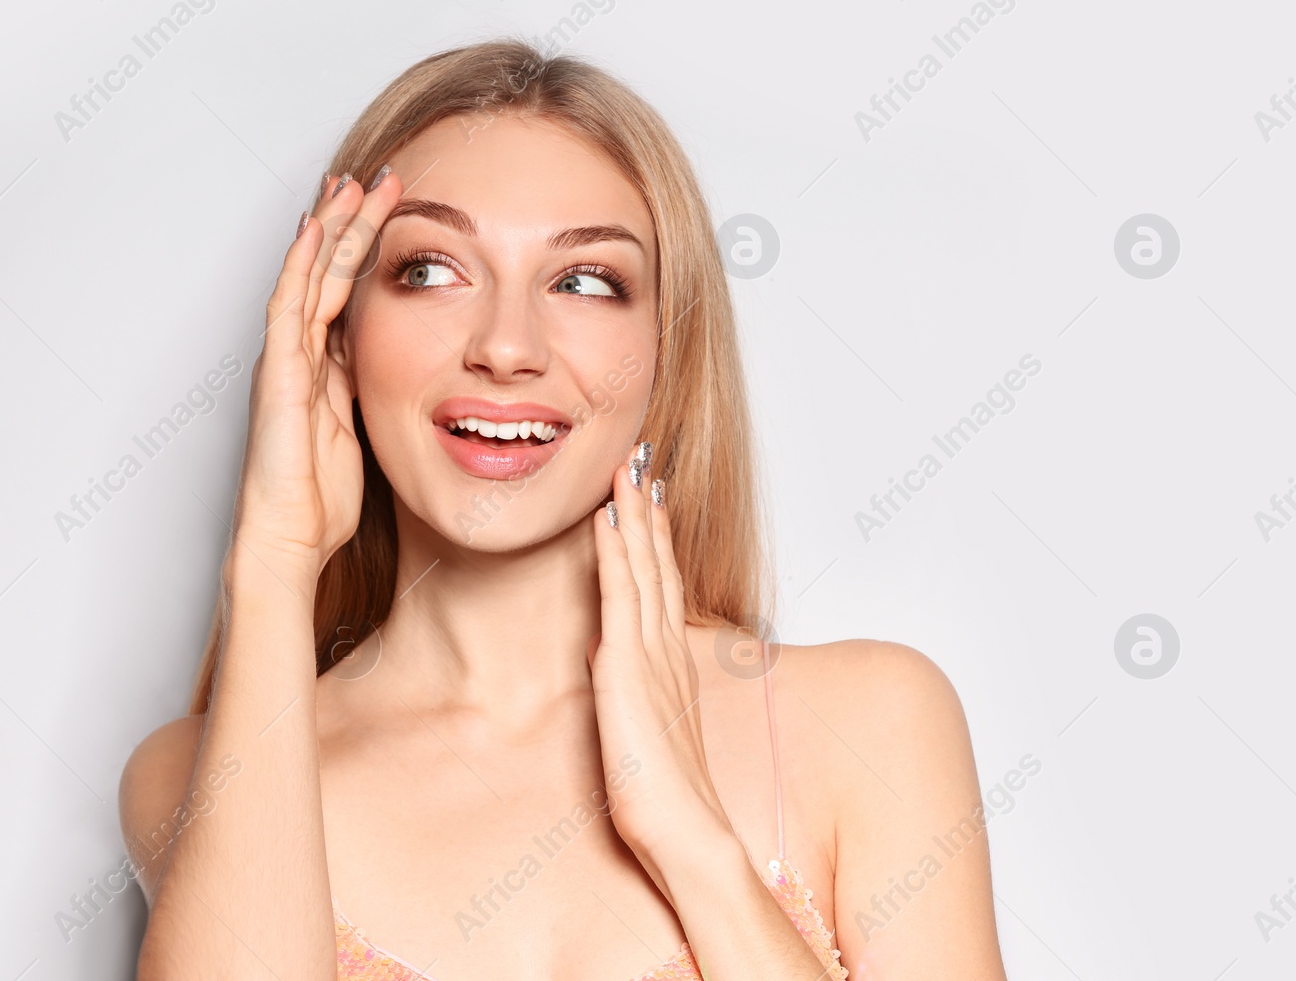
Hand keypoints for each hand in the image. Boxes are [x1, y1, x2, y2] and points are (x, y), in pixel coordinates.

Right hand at [229, 168, 403, 579]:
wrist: (287, 540)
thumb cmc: (319, 501)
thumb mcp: (363, 432)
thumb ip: (374, 395)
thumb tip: (412, 373)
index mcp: (323, 368)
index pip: (344, 292)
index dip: (363, 251)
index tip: (392, 213)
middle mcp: (300, 356)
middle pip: (325, 273)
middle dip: (349, 224)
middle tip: (375, 178)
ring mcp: (284, 362)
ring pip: (306, 278)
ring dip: (327, 229)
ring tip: (348, 184)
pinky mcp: (278, 376)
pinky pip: (289, 309)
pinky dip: (300, 267)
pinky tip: (312, 230)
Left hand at [588, 441, 736, 900]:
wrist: (687, 835)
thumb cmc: (667, 800)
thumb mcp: (648, 736)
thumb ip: (636, 697)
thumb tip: (610, 667)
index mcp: (671, 665)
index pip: (663, 587)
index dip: (656, 539)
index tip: (650, 497)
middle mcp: (666, 651)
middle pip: (657, 564)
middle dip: (647, 510)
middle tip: (641, 460)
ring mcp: (650, 655)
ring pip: (642, 567)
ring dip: (633, 514)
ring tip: (627, 468)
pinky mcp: (628, 667)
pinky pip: (620, 593)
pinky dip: (615, 550)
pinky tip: (608, 517)